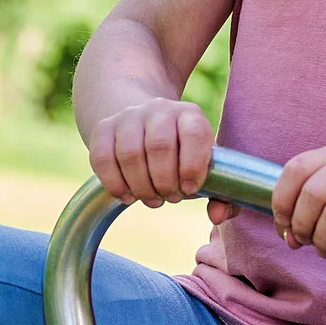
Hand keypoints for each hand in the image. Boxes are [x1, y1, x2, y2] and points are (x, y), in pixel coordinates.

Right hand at [88, 98, 213, 206]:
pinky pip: (102, 158)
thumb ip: (223, 196)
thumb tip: (216, 216)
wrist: (144, 124)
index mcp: (191, 115)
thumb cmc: (183, 156)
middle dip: (164, 182)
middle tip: (170, 197)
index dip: (193, 166)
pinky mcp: (103, 127)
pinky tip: (127, 196)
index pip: (195, 134)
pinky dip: (115, 184)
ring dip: (141, 187)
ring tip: (152, 198)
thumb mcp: (207, 169)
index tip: (190, 189)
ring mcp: (129, 116)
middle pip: (159, 146)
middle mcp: (159, 108)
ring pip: (129, 154)